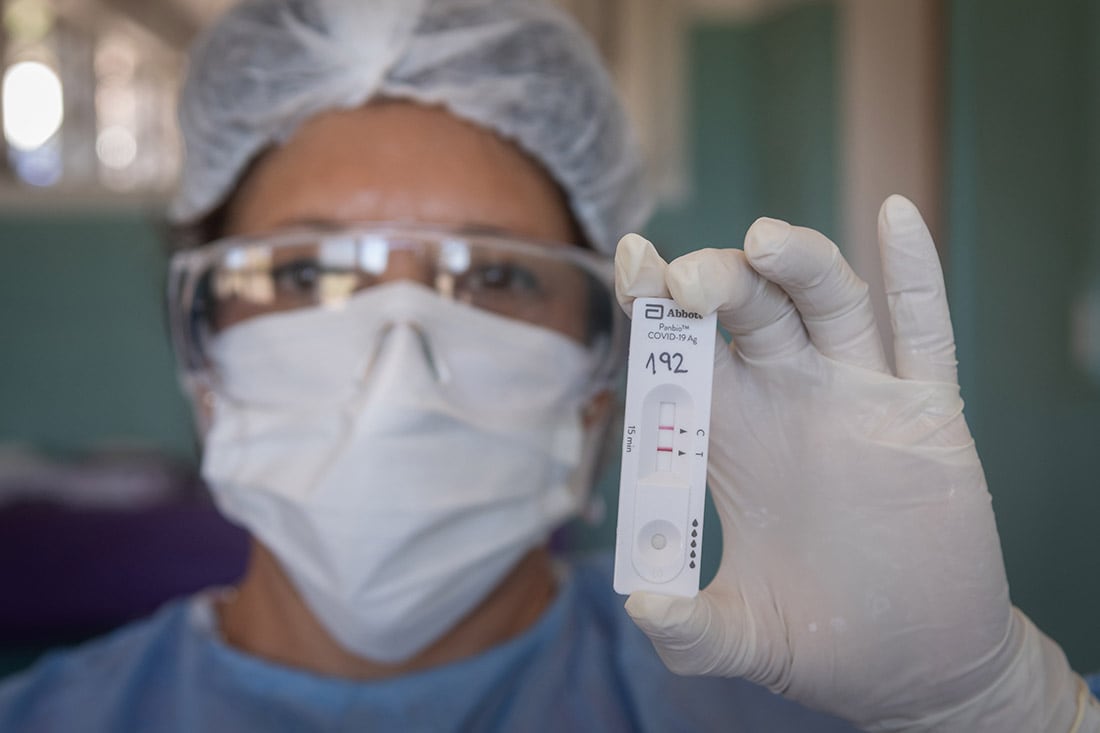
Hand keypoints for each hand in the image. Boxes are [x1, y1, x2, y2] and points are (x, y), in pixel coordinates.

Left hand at [615, 196, 1093, 730]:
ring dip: (800, 264)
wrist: (913, 664)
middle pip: (749, 310)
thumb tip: (641, 605)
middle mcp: (790, 398)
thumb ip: (692, 630)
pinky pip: (922, 333)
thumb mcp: (746, 638)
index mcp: (734, 434)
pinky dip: (916, 274)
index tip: (631, 265)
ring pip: (828, 303)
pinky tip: (897, 218)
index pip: (686, 350)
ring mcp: (859, 397)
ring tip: (765, 242)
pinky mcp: (927, 414)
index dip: (656, 306)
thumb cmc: (822, 637)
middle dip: (719, 283)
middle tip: (689, 281)